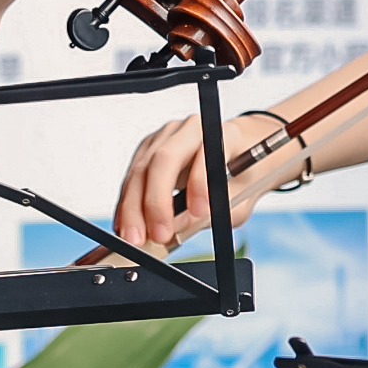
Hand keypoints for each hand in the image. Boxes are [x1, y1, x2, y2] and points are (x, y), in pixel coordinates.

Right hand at [114, 107, 303, 251]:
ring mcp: (165, 137)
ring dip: (133, 208)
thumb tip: (175, 230)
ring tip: (134, 238)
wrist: (239, 155)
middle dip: (156, 202)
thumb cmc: (242, 176)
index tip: (198, 212)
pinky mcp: (148, 150)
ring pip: (141, 170)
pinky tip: (125, 225)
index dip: (199, 183)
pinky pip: (132, 178)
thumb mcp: (239, 199)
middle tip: (157, 235)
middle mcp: (191, 129)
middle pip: (163, 160)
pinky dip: (127, 204)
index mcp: (223, 134)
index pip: (205, 153)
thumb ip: (212, 213)